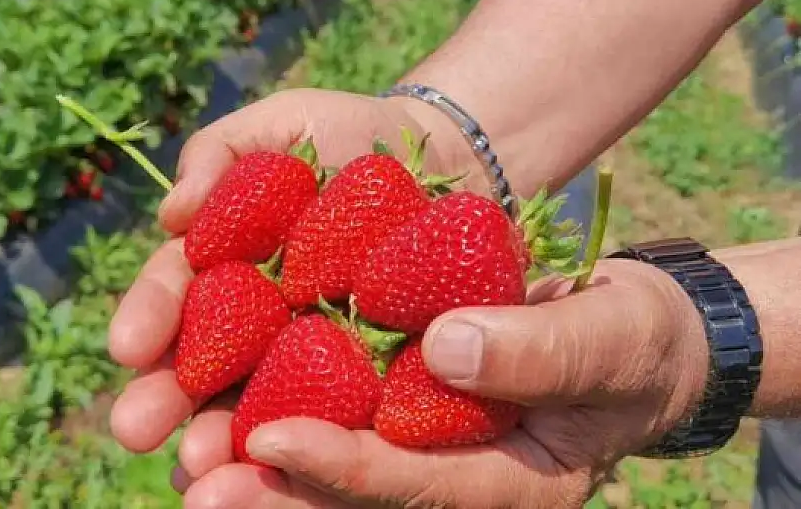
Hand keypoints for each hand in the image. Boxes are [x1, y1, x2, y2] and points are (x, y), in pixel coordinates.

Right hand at [107, 89, 443, 454]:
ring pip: (257, 404)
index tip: (127, 347)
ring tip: (199, 464)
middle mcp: (254, 321)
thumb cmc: (348, 136)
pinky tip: (279, 479)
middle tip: (137, 428)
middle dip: (166, 397)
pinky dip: (307, 452)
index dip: (149, 317)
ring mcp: (310, 356)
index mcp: (223, 264)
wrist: (443, 160)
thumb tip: (172, 212)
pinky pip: (337, 419)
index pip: (176, 293)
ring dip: (222, 437)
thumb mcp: (282, 124)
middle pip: (202, 364)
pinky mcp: (371, 381)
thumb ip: (222, 154)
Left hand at [164, 258, 709, 508]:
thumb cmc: (636, 337)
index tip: (271, 441)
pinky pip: (339, 413)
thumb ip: (541, 351)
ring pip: (334, 463)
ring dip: (257, 462)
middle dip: (274, 492)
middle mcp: (454, 476)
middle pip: (355, 495)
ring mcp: (426, 446)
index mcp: (510, 485)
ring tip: (183, 452)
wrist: (630, 328)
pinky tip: (216, 396)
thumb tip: (447, 350)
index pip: (417, 486)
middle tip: (196, 482)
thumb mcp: (611, 336)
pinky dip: (281, 408)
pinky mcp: (402, 407)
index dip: (344, 468)